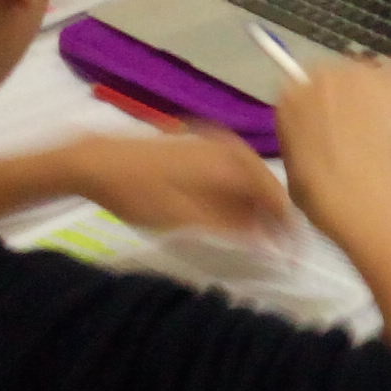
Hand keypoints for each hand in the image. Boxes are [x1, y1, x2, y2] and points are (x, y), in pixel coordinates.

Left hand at [66, 124, 290, 236]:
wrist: (98, 162)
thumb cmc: (140, 194)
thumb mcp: (185, 220)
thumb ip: (231, 229)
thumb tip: (268, 241)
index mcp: (232, 163)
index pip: (276, 196)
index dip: (288, 226)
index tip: (293, 251)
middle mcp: (229, 146)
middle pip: (266, 182)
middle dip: (274, 213)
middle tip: (277, 244)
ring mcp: (213, 140)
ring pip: (249, 173)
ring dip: (257, 201)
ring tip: (256, 230)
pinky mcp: (198, 141)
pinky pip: (232, 165)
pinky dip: (239, 188)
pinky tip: (230, 206)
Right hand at [269, 59, 390, 251]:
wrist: (357, 195)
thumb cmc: (318, 192)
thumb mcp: (292, 165)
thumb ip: (302, 139)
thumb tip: (316, 140)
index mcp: (291, 94)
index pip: (306, 87)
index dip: (320, 108)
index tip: (329, 126)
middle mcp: (324, 74)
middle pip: (338, 74)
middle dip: (348, 97)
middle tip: (357, 130)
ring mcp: (362, 73)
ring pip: (371, 74)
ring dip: (375, 94)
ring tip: (383, 127)